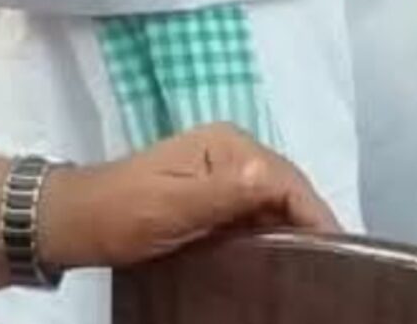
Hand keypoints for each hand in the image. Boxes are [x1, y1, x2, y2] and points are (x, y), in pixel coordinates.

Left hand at [43, 124, 338, 270]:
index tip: (340, 258)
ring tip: (314, 270)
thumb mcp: (175, 205)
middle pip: (288, 189)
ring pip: (275, 202)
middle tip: (334, 271)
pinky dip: (271, 234)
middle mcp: (232, 150)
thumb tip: (275, 179)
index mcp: (228, 145)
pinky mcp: (213, 193)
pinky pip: (256, 212)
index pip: (289, 180)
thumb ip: (227, 192)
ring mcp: (222, 171)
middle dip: (310, 225)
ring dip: (293, 232)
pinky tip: (280, 261)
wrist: (77, 220)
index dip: (317, 217)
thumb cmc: (123, 213)